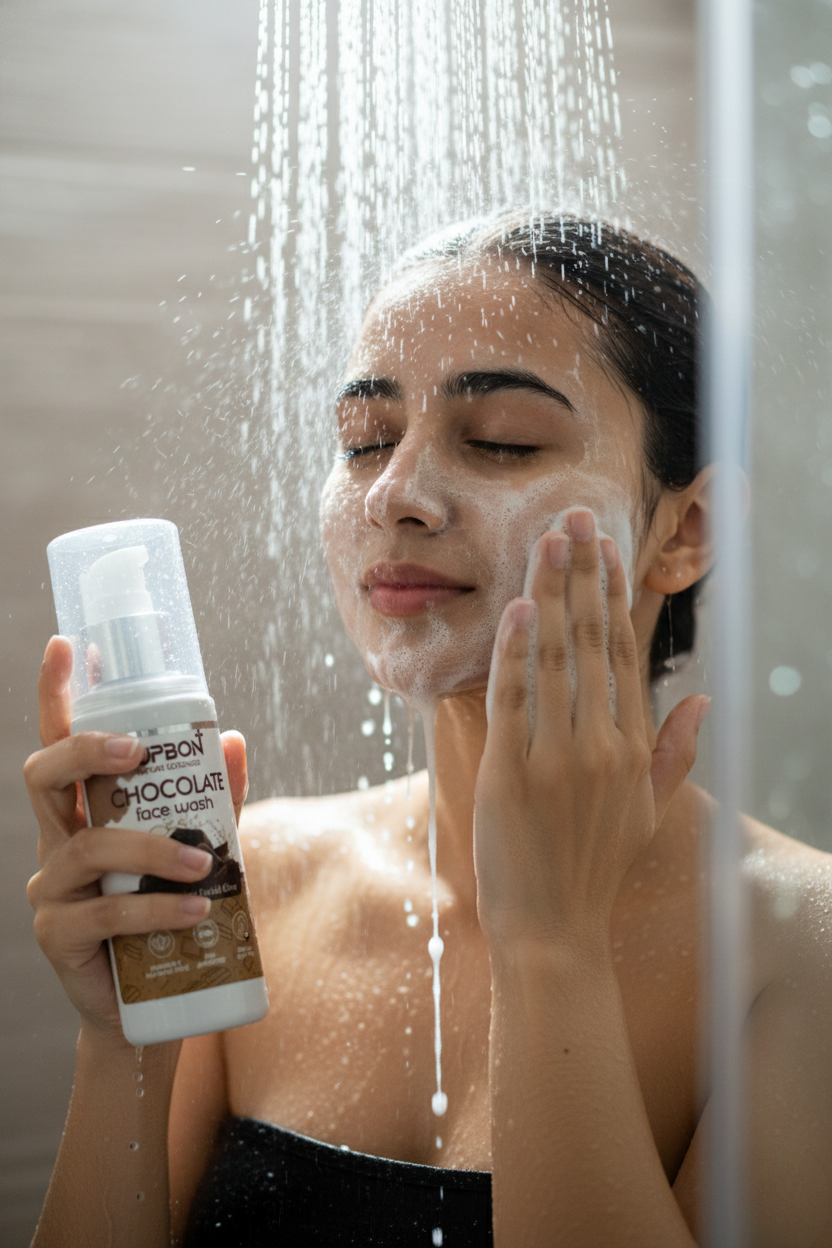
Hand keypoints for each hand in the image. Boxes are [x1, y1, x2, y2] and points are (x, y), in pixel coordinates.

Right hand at [24, 636, 248, 1042]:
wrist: (154, 1004)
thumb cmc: (171, 912)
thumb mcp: (198, 848)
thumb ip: (211, 799)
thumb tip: (230, 737)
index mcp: (86, 810)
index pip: (61, 742)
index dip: (56, 694)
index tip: (66, 644)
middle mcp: (58, 840)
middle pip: (44, 774)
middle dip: (87, 748)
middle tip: (138, 750)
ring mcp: (51, 888)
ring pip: (87, 846)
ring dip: (151, 849)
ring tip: (206, 864)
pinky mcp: (58, 936)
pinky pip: (102, 914)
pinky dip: (155, 907)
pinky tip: (196, 908)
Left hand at [474, 509, 708, 950]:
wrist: (554, 931)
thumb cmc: (596, 868)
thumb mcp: (650, 811)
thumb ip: (676, 751)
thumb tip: (703, 697)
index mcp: (631, 746)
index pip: (623, 653)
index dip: (614, 595)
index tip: (606, 547)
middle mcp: (601, 744)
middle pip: (592, 641)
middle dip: (582, 572)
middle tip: (573, 515)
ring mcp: (558, 758)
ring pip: (555, 658)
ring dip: (550, 593)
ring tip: (547, 540)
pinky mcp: (513, 773)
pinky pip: (515, 700)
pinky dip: (515, 652)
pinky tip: (517, 608)